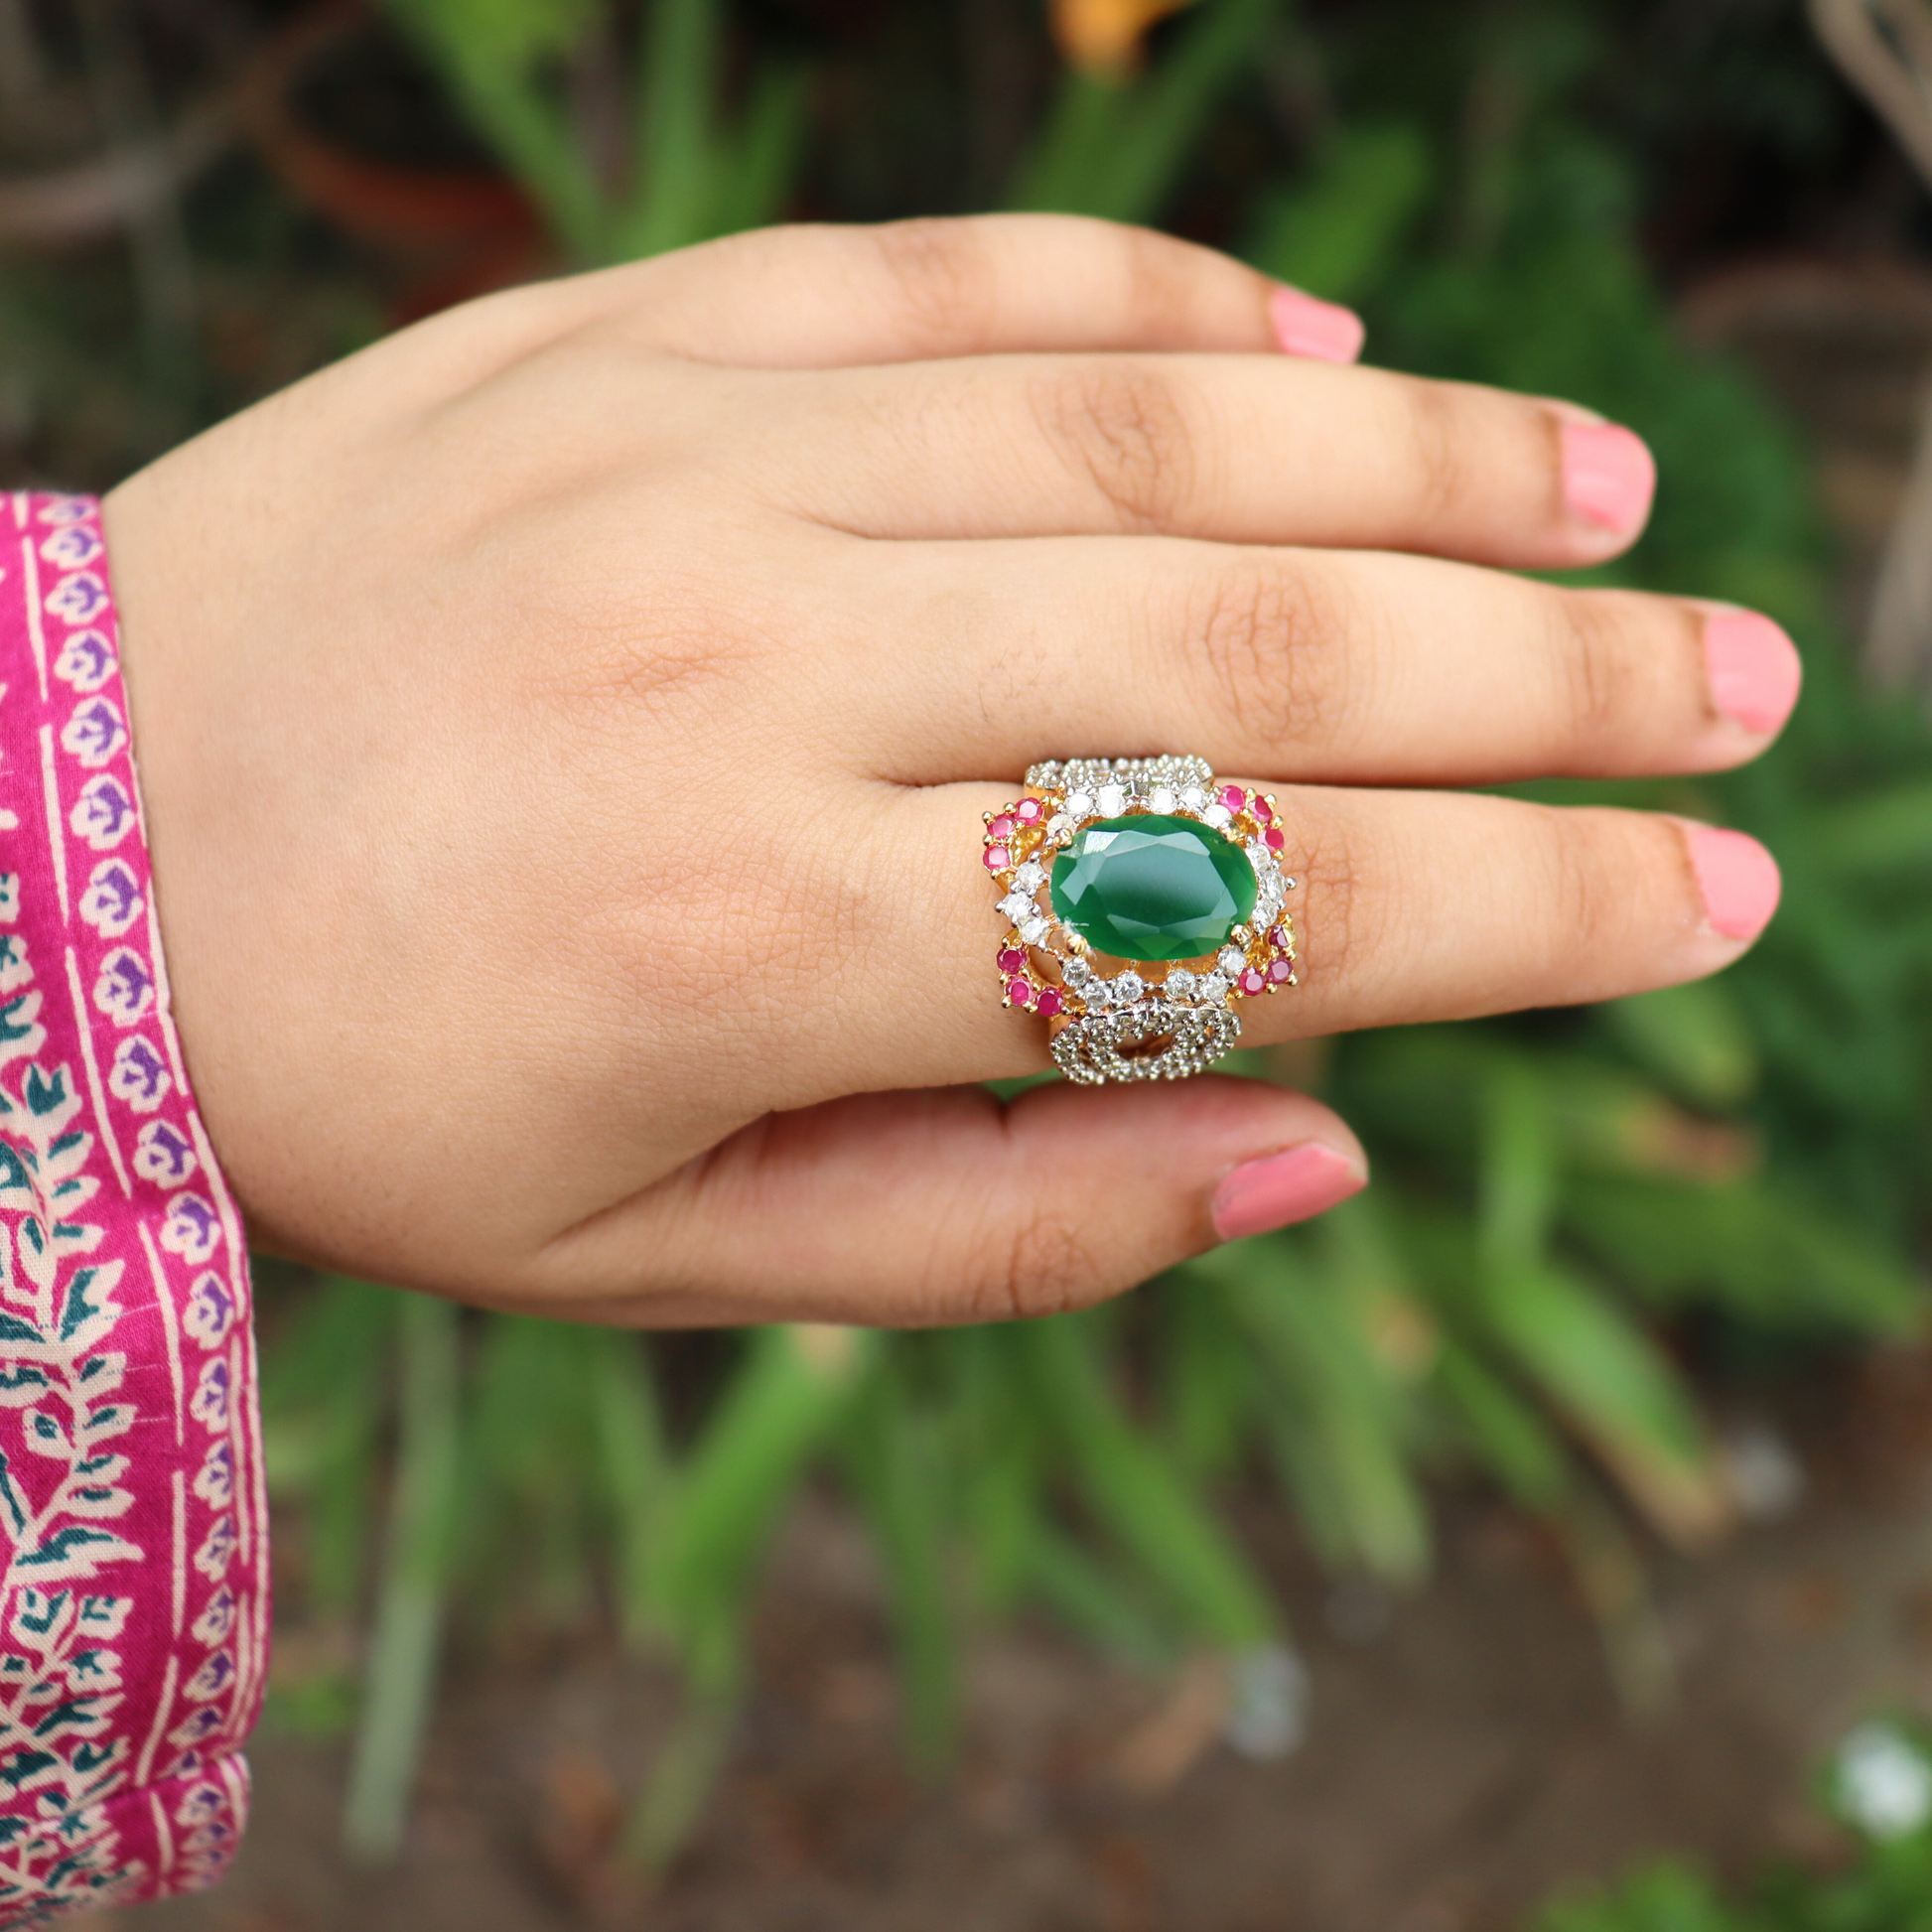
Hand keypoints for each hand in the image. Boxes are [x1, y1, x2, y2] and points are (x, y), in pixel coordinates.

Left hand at [102, 214, 1794, 1325]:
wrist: (46, 839)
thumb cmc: (372, 1090)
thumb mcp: (670, 1257)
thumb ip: (1013, 1228)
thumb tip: (1317, 1151)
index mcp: (751, 939)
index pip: (1240, 912)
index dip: (1517, 915)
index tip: (1704, 903)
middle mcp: (744, 664)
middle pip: (1251, 653)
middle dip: (1550, 683)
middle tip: (1746, 690)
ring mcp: (687, 454)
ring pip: (1152, 434)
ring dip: (1426, 472)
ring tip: (1611, 508)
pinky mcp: (634, 322)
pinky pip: (967, 279)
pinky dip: (1180, 312)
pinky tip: (1331, 371)